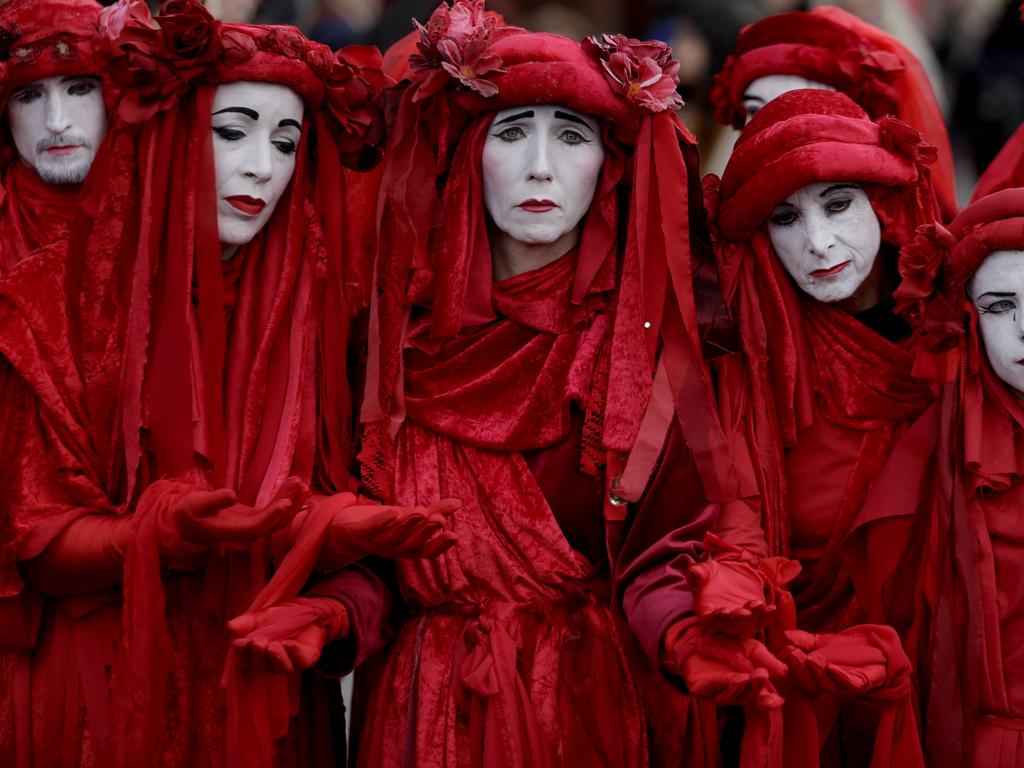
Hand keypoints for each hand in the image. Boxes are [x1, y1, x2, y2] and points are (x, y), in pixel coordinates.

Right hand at [160, 477, 307, 558]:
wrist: (189, 522)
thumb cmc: (190, 512)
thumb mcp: (196, 504)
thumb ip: (214, 500)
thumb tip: (232, 495)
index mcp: (232, 532)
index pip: (256, 527)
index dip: (272, 516)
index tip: (285, 502)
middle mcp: (246, 533)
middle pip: (273, 524)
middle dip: (289, 506)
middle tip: (300, 486)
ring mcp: (252, 526)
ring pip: (277, 519)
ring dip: (292, 502)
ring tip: (302, 484)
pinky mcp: (255, 519)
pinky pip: (273, 511)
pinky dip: (284, 499)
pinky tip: (294, 486)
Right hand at [227, 596, 348, 673]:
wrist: (307, 610)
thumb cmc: (280, 617)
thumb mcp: (260, 617)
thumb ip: (246, 622)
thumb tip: (229, 627)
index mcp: (257, 656)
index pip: (245, 660)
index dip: (241, 653)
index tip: (238, 642)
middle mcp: (272, 664)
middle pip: (261, 665)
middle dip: (258, 654)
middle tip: (257, 641)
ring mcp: (290, 664)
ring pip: (280, 668)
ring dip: (275, 657)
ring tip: (273, 645)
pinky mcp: (307, 660)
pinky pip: (299, 661)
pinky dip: (294, 653)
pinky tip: (289, 644)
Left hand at [317, 495, 458, 570]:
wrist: (343, 531)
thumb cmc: (383, 525)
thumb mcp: (410, 518)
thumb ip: (433, 512)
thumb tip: (459, 503)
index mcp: (407, 548)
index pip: (427, 551)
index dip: (440, 546)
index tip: (454, 535)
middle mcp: (393, 549)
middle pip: (412, 544)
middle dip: (426, 532)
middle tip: (439, 520)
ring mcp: (376, 542)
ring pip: (394, 536)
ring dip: (408, 524)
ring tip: (421, 511)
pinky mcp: (359, 533)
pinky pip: (371, 529)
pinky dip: (382, 521)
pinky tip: (394, 510)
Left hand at [663, 620, 786, 709]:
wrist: (701, 635)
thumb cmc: (730, 644)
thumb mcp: (752, 649)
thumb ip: (766, 660)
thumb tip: (784, 672)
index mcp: (748, 688)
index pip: (760, 701)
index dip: (768, 702)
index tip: (779, 701)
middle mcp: (734, 694)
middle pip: (747, 698)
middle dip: (755, 688)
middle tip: (762, 675)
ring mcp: (716, 693)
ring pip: (730, 697)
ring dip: (739, 688)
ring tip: (746, 677)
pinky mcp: (700, 690)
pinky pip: (712, 690)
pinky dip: (723, 684)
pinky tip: (732, 677)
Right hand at [686, 533, 800, 636]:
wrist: (726, 573)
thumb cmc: (710, 575)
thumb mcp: (702, 571)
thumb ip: (696, 573)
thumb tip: (694, 573)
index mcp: (707, 614)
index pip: (711, 623)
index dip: (717, 620)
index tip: (723, 611)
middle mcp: (725, 622)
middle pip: (732, 628)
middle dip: (739, 620)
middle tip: (745, 611)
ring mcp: (741, 620)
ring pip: (749, 626)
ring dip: (755, 618)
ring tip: (759, 604)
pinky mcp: (756, 615)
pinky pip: (763, 621)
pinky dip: (768, 617)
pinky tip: (771, 608)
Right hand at [782, 627, 890, 696]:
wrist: (881, 649)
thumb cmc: (850, 650)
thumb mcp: (823, 642)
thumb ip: (805, 640)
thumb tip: (785, 635)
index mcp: (818, 678)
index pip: (801, 677)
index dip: (792, 667)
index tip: (787, 650)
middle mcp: (831, 686)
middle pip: (812, 684)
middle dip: (801, 670)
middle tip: (793, 654)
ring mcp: (847, 686)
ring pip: (829, 686)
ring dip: (818, 674)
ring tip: (810, 659)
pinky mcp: (864, 682)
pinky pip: (852, 684)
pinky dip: (840, 677)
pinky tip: (831, 667)